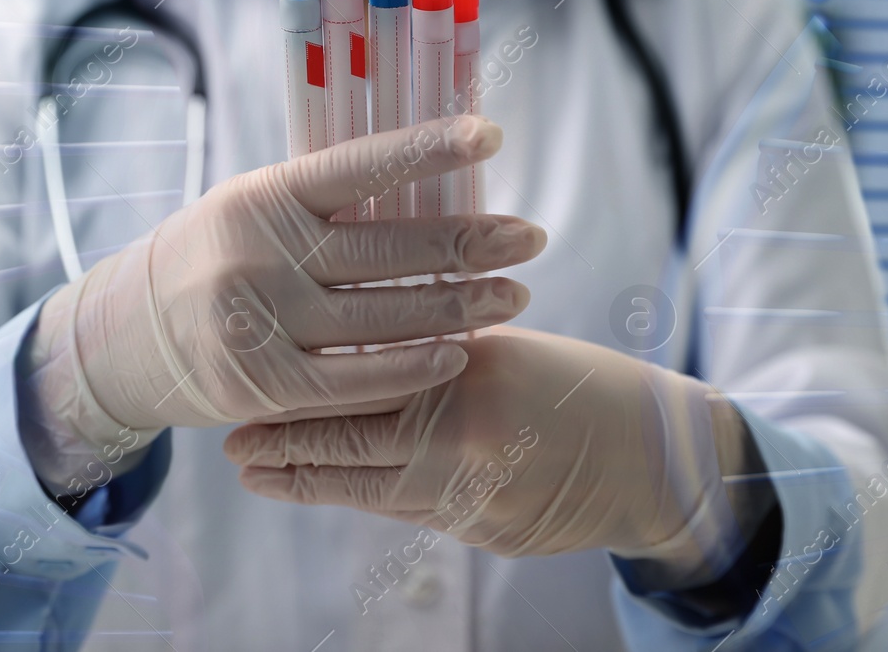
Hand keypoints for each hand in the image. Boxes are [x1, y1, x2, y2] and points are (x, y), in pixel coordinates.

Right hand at [19, 116, 546, 488]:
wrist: (126, 337)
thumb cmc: (216, 260)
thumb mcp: (254, 211)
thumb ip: (325, 205)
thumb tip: (428, 183)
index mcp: (267, 195)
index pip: (361, 164)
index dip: (429, 149)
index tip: (491, 137)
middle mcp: (263, 252)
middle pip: (389, 248)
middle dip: (472, 244)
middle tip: (532, 240)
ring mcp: (260, 320)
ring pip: (384, 316)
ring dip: (460, 307)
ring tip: (516, 297)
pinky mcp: (262, 384)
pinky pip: (355, 379)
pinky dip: (412, 367)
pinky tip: (457, 354)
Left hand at [224, 327, 753, 584]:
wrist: (653, 457)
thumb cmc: (577, 386)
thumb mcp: (503, 353)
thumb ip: (433, 364)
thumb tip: (354, 365)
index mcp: (466, 378)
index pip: (362, 390)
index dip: (299, 401)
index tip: (250, 401)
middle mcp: (464, 440)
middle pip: (352, 448)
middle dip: (285, 450)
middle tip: (234, 448)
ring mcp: (474, 496)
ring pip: (371, 491)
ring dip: (310, 481)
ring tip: (258, 474)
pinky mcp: (485, 534)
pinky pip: (411, 513)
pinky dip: (366, 497)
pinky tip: (332, 488)